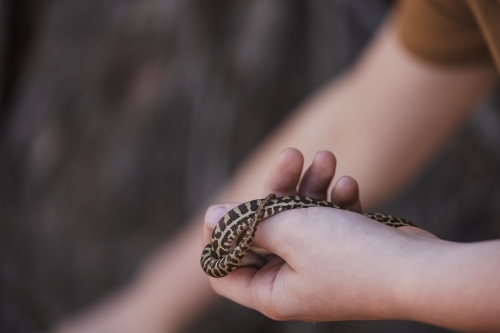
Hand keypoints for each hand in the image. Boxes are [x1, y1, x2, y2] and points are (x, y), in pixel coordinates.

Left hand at [203, 148, 436, 321]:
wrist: (419, 269)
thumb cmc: (349, 256)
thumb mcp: (290, 233)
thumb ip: (248, 224)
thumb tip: (212, 217)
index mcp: (271, 290)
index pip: (225, 269)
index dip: (219, 237)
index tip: (228, 206)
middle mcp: (292, 281)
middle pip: (265, 232)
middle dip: (279, 190)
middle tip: (292, 155)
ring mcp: (320, 266)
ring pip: (301, 220)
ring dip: (312, 187)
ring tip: (327, 158)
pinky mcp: (345, 251)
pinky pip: (329, 222)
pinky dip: (336, 202)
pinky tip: (350, 185)